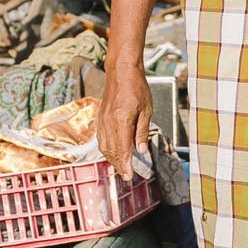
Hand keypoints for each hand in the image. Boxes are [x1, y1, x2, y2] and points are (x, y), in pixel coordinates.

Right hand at [96, 62, 153, 177]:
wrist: (121, 71)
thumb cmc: (137, 88)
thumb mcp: (146, 110)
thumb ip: (142, 132)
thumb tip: (141, 151)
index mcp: (121, 121)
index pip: (122, 149)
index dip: (125, 165)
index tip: (129, 176)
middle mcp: (109, 122)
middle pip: (112, 151)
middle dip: (119, 165)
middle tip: (126, 175)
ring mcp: (102, 120)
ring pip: (104, 146)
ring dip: (112, 158)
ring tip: (120, 166)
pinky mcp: (100, 117)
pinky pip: (101, 138)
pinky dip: (106, 148)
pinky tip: (111, 152)